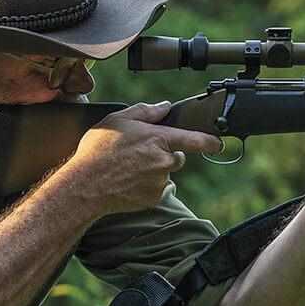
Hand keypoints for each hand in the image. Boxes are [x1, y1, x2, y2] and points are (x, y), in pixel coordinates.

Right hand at [64, 101, 222, 216]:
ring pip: (165, 174)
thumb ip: (146, 111)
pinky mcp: (154, 198)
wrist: (86, 185)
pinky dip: (147, 186)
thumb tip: (165, 106)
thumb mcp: (119, 120)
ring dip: (154, 171)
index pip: (195, 140)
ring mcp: (160, 182)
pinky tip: (128, 182)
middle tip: (140, 154)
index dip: (210, 142)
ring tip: (128, 169)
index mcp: (159, 139)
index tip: (218, 144)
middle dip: (166, 155)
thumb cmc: (98, 150)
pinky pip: (157, 190)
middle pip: (177, 157)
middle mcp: (164, 161)